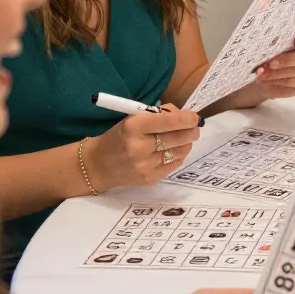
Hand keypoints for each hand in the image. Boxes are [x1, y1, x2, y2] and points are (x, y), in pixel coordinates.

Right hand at [84, 107, 201, 189]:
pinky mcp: (150, 178)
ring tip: (184, 138)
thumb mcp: (131, 119)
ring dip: (187, 142)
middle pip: (178, 137)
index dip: (187, 119)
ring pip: (180, 151)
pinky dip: (178, 155)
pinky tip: (174, 150)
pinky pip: (174, 164)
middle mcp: (139, 146)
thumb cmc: (118, 137)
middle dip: (192, 131)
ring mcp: (145, 165)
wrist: (98, 165)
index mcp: (133, 126)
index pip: (168, 121)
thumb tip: (185, 115)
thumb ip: (157, 115)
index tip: (195, 117)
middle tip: (195, 127)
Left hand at [218, 25, 294, 109]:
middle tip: (270, 63)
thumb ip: (275, 41)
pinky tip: (267, 79)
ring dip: (279, 72)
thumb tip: (272, 40)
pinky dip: (279, 80)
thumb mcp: (270, 46)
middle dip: (289, 59)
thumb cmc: (269, 57)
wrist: (265, 77)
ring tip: (262, 72)